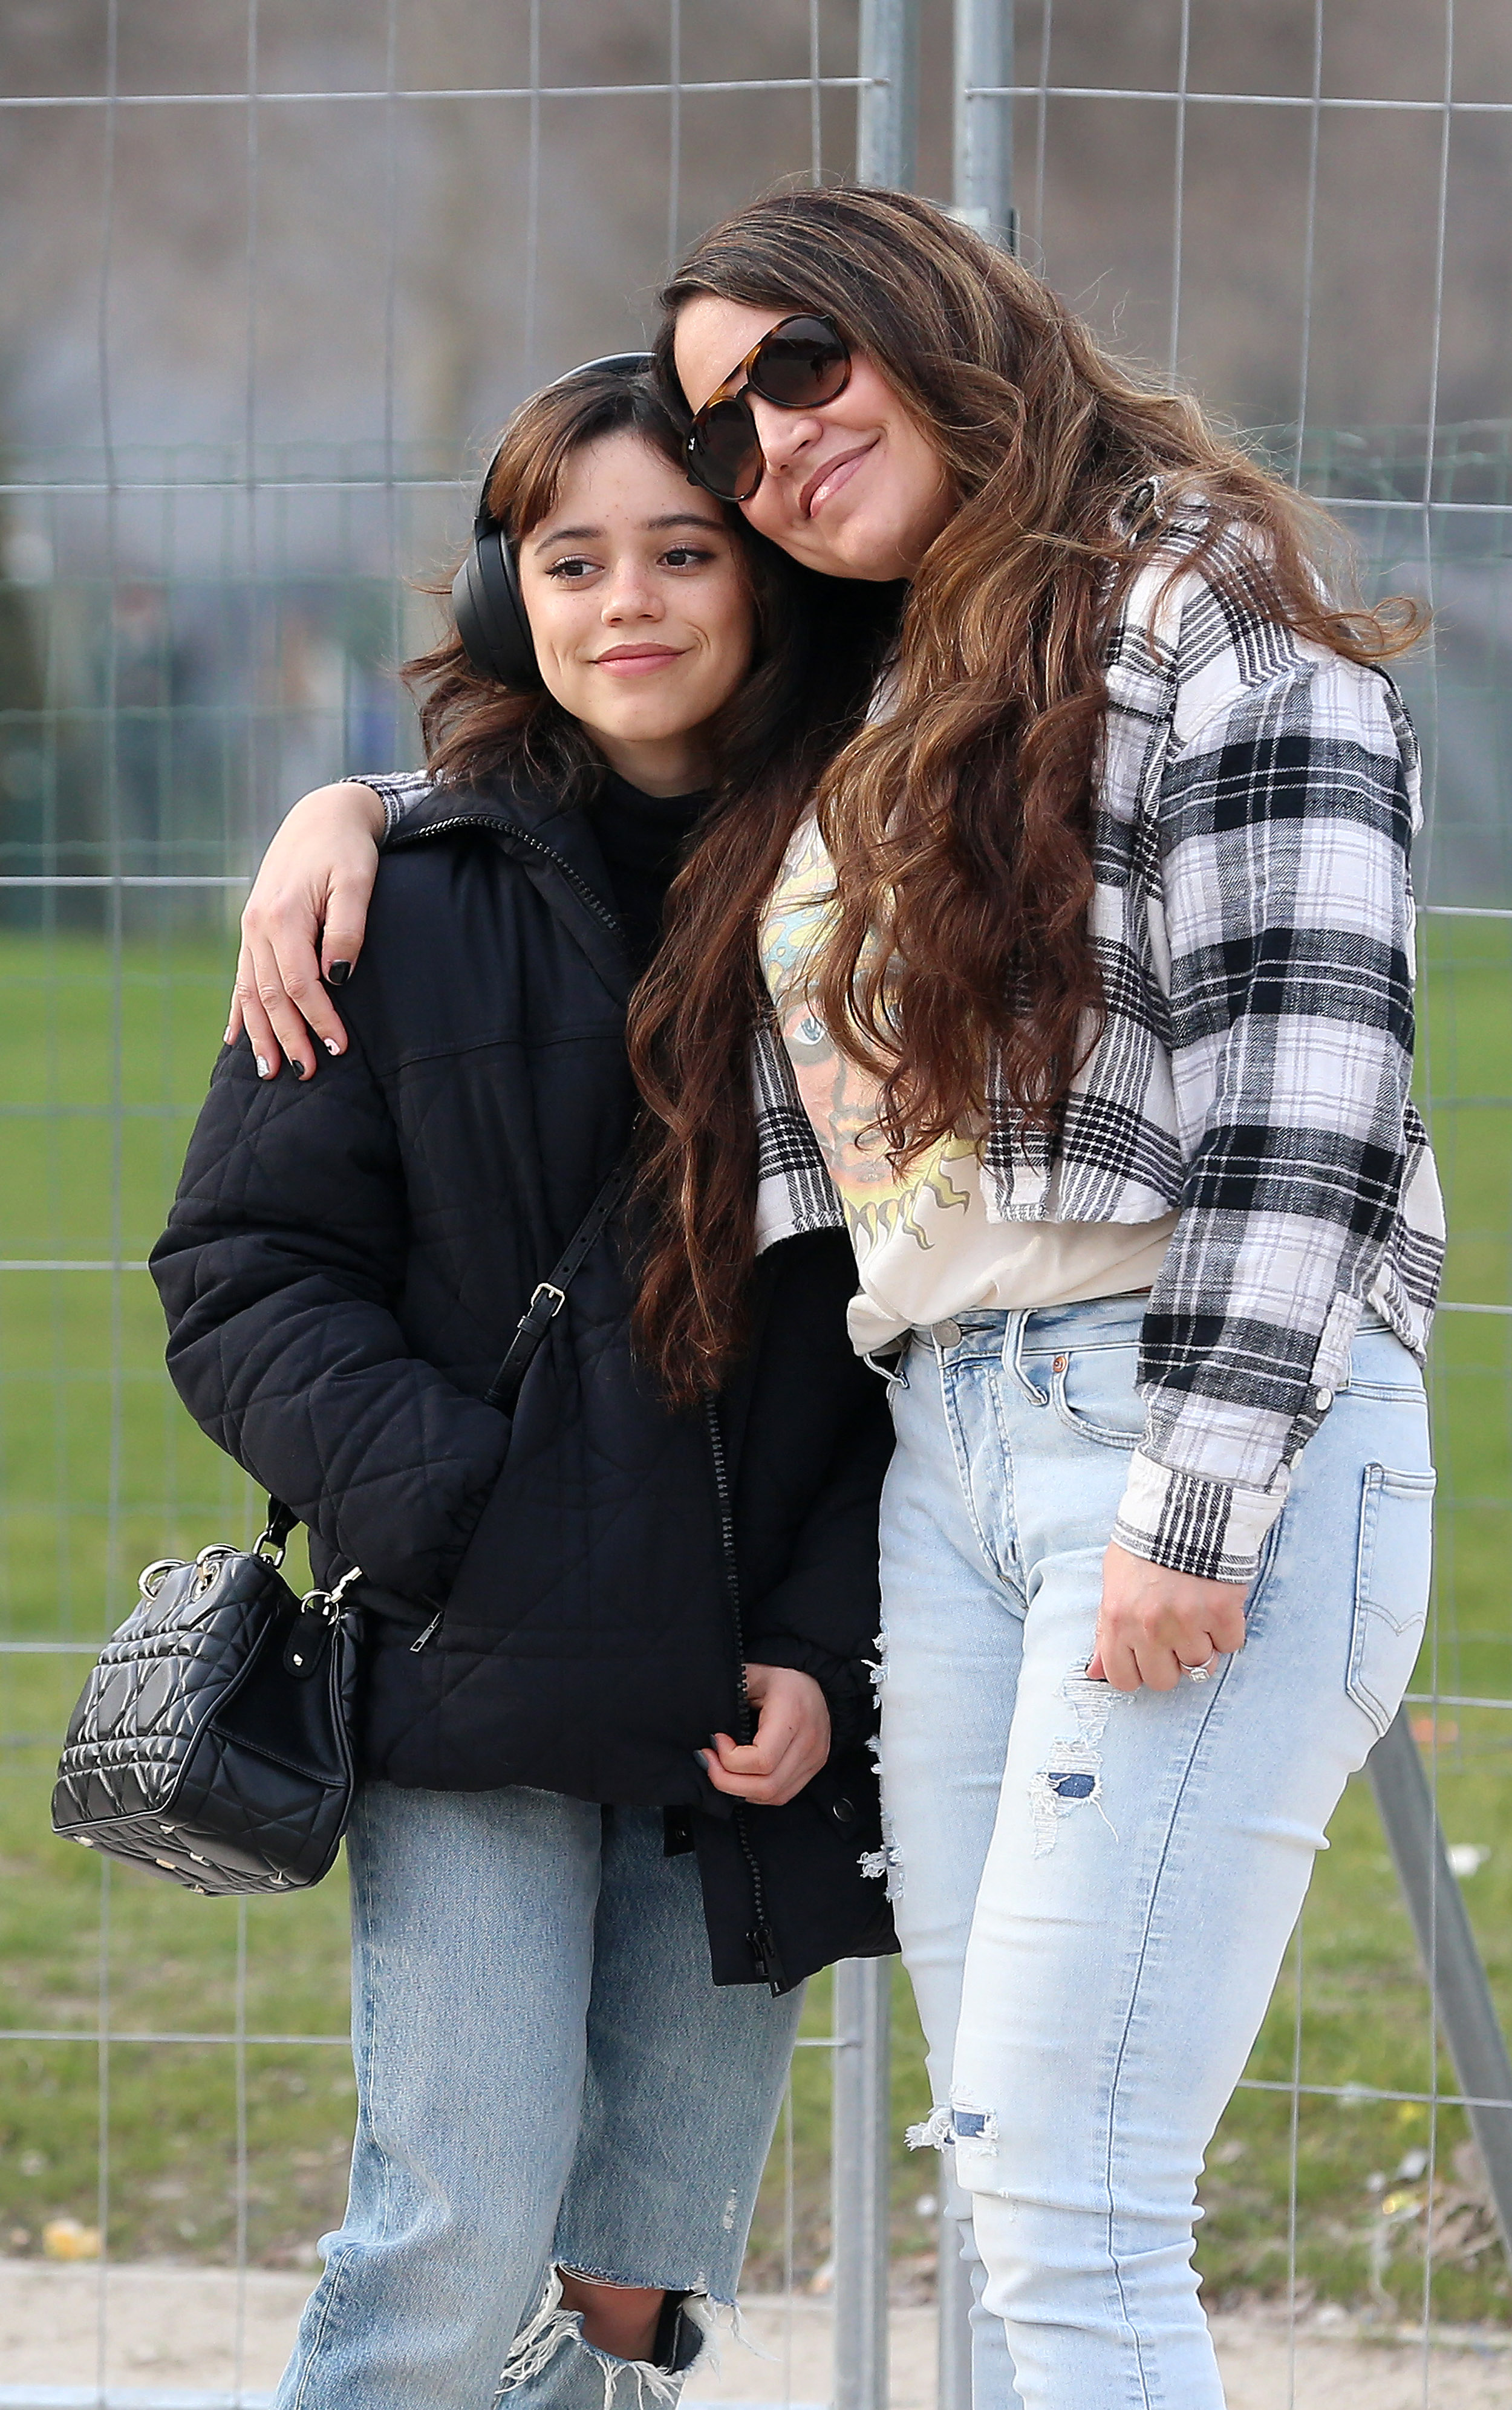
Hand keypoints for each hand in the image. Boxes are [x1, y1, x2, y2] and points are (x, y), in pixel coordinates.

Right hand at [226, 782, 384, 1079]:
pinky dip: (238, 1011)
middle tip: (308, 1074)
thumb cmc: (346, 849)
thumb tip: (338, 976)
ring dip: (259, 1034)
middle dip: (287, 1038)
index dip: (318, 1019)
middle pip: (269, 995)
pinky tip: (235, 1038)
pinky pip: (240, 977)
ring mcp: (250, 928)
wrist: (322, 816)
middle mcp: (258, 925)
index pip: (299, 983)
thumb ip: (348, 928)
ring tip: (270, 1072)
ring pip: (249, 992)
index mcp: (282, 916)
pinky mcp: (253, 928)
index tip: (339, 1048)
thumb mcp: (357, 882)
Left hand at [699, 1663, 830, 1805]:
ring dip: (739, 1789)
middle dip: (727, 1781)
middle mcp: (808, 1743)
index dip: (730, 1759)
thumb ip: (731, 1692)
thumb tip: (699, 1711)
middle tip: (709, 1761)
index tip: (715, 1739)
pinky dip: (755, 1792)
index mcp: (792, 1715)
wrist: (819, 1686)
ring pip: (773, 1795)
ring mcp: (813, 1760)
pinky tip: (741, 1776)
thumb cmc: (782, 1679)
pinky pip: (781, 1795)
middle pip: (766, 1786)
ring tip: (722, 1769)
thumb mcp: (753, 1675)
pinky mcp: (812, 1770)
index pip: (762, 1760)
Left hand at [1087, 1540, 1247, 1692]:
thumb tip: (1094, 1672)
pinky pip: (1230, 1644)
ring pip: (1200, 1665)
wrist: (1184, 1509)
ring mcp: (1187, 1622)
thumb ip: (1105, 1631)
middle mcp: (1150, 1627)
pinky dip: (1227, 1630)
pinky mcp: (1221, 1612)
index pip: (1124, 1679)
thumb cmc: (1144, 1547)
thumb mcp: (1114, 1584)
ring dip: (1202, 1644)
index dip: (1139, 1670)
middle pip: (1165, 1680)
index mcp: (1118, 1620)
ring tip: (1197, 1612)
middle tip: (1176, 1634)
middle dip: (1171, 1662)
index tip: (1148, 1655)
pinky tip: (1217, 1605)